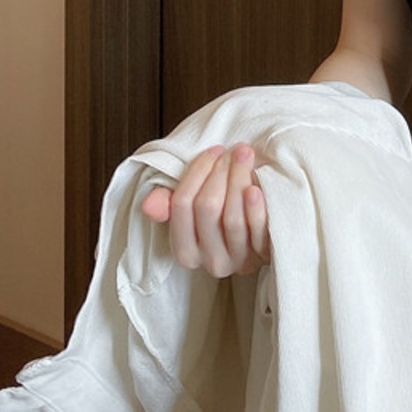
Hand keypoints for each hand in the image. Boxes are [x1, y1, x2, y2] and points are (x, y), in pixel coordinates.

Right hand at [140, 143, 270, 276]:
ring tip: (246, 156)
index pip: (182, 205)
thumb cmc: (225, 214)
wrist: (263, 234)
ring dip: (238, 180)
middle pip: (208, 208)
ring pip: (232, 218)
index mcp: (185, 250)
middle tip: (235, 151)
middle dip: (220, 172)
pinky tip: (255, 188)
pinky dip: (255, 207)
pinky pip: (257, 230)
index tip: (214, 150)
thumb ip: (170, 203)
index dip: (197, 172)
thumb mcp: (194, 210)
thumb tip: (148, 204)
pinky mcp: (262, 254)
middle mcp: (209, 260)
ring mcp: (237, 259)